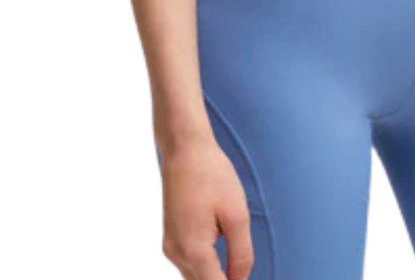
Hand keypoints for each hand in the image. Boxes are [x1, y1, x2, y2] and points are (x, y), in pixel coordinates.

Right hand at [159, 133, 254, 279]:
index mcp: (193, 249)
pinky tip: (221, 250)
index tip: (244, 278)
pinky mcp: (170, 236)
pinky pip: (189, 263)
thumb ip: (241, 255)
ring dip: (213, 276)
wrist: (184, 148)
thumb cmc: (212, 175)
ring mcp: (170, 245)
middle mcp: (176, 253)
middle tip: (241, 267)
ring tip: (235, 263)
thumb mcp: (237, 215)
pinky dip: (204, 265)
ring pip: (194, 277)